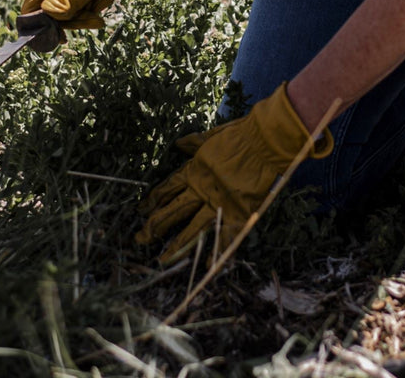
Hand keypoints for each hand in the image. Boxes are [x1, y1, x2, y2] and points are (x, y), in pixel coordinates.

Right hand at [20, 0, 148, 28]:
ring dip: (88, 11)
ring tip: (106, 1)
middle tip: (96, 19)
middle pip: (52, 15)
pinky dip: (92, 2)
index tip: (63, 37)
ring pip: (68, 9)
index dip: (43, 29)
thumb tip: (49, 16)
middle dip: (75, 21)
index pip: (30, 15)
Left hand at [135, 84, 332, 260]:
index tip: (140, 211)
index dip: (153, 200)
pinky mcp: (237, 214)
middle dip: (155, 226)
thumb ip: (193, 144)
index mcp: (194, 171)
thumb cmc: (238, 135)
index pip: (168, 189)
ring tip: (162, 260)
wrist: (264, 143)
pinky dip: (218, 253)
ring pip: (193, 229)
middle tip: (140, 239)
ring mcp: (219, 204)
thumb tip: (177, 145)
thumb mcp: (211, 136)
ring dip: (177, 246)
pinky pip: (225, 237)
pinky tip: (207, 267)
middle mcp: (202, 191)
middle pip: (174, 211)